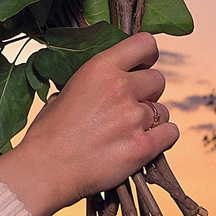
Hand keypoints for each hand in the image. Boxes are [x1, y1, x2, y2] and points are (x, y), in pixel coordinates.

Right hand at [0, 33, 177, 215]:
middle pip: (158, 80)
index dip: (147, 56)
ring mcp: (134, 118)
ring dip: (152, 120)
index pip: (145, 45)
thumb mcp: (63, 94)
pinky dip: (162, 138)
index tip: (142, 67)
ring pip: (163, 111)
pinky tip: (144, 144)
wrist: (44, 170)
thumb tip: (99, 85)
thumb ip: (90, 85)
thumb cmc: (47, 134)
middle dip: (148, 93)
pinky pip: (170, 133)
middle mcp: (121, 88)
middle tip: (129, 109)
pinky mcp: (143, 146)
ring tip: (128, 133)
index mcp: (100, 69)